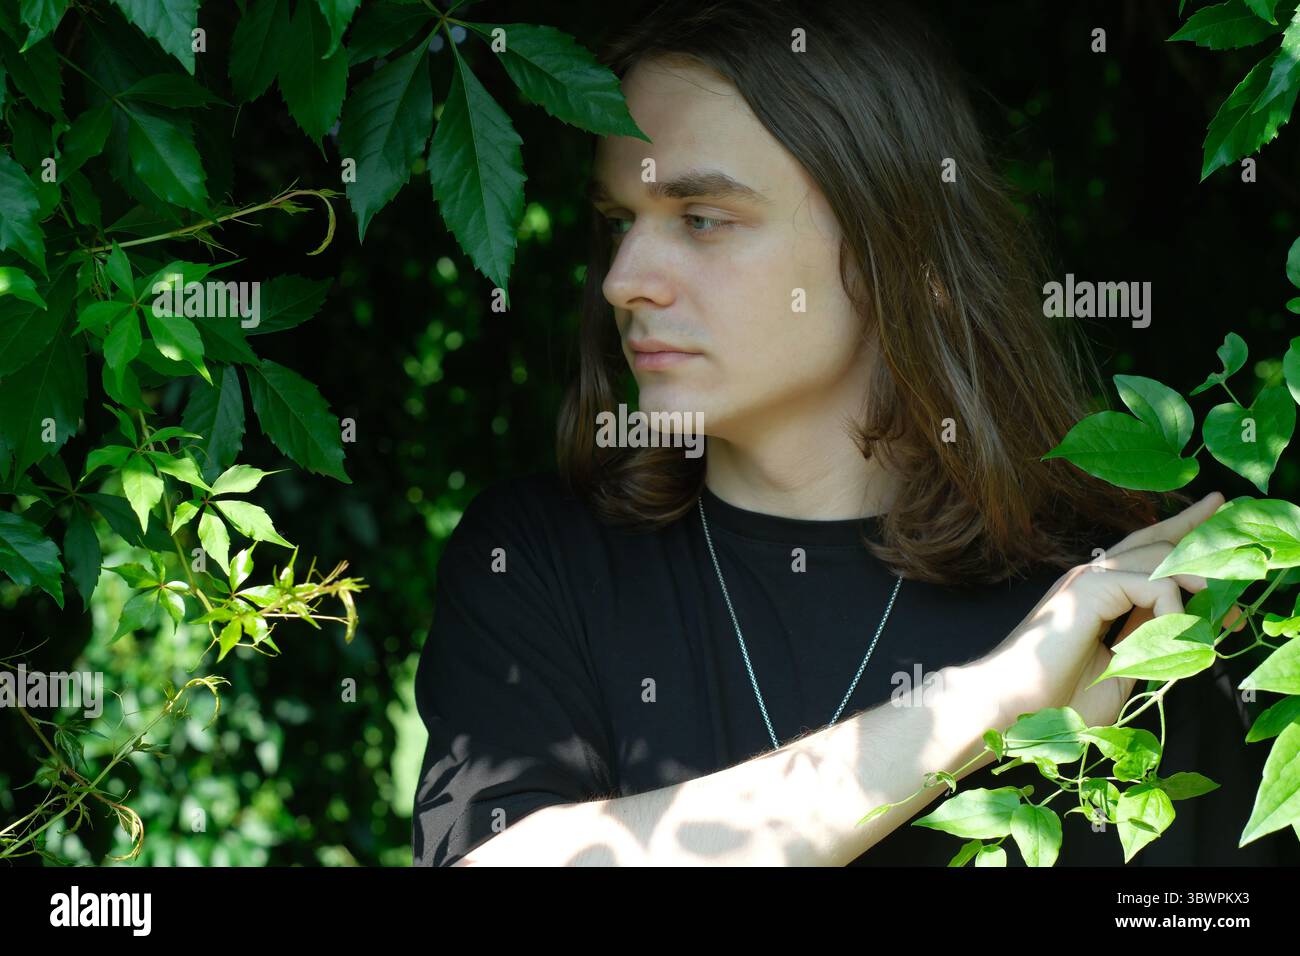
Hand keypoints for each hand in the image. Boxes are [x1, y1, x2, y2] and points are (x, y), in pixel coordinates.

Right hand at [989, 491, 1239, 726]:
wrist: (1011, 704)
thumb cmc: (1055, 698)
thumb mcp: (1119, 669)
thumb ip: (1149, 644)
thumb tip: (1186, 633)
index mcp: (1097, 595)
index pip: (1145, 554)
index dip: (1180, 533)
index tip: (1212, 513)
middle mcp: (1093, 578)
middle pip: (1155, 539)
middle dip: (1197, 531)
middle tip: (1231, 530)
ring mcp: (1089, 579)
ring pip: (1161, 557)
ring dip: (1202, 582)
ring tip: (1228, 613)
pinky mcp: (1090, 588)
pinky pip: (1156, 585)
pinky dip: (1175, 613)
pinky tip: (1174, 640)